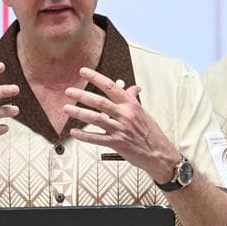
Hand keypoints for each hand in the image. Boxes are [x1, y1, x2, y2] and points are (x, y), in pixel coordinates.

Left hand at [64, 67, 179, 183]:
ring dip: (79, 113)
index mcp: (131, 105)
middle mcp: (125, 115)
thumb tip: (132, 87)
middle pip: (99, 102)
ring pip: (96, 119)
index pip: (111, 87)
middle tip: (69, 92)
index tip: (83, 71)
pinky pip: (97, 138)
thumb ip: (133, 100)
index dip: (96, 78)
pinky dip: (84, 136)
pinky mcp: (117, 143)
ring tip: (66, 108)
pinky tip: (74, 132)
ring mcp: (121, 129)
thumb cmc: (151, 133)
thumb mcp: (143, 113)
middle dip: (82, 95)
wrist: (159, 154)